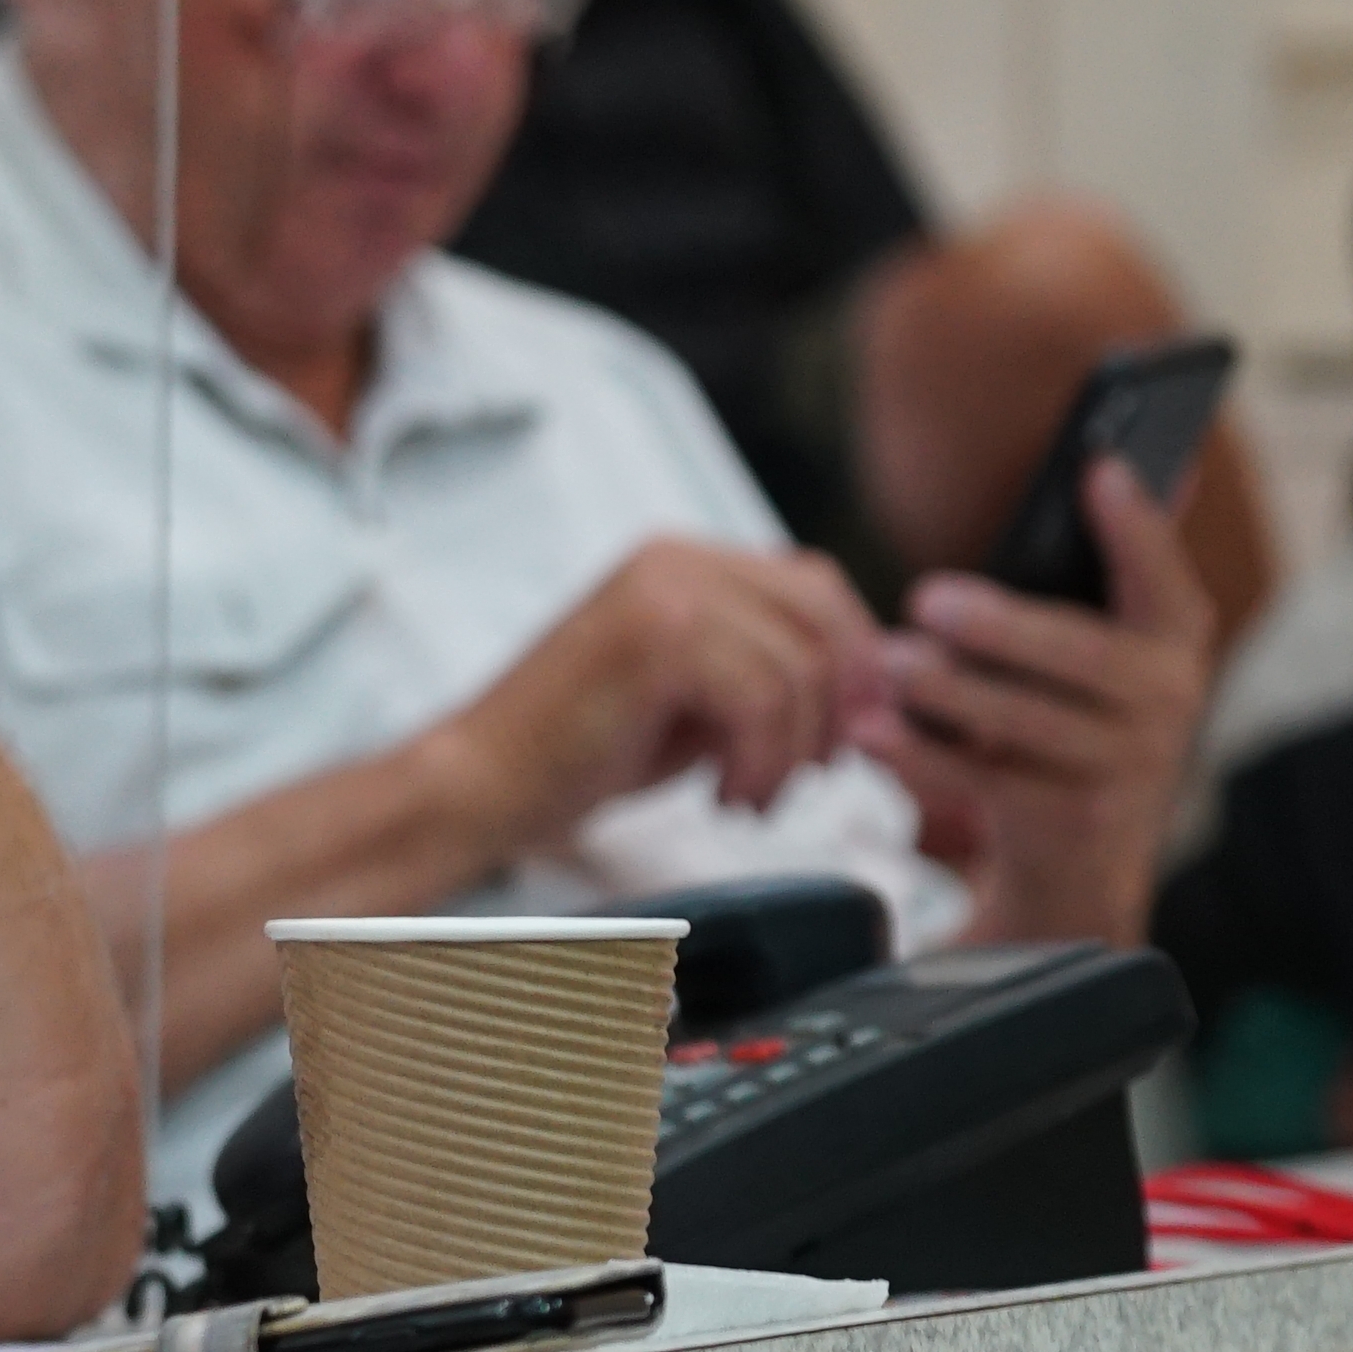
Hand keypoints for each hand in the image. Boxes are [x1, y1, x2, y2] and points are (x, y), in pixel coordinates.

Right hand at [443, 539, 872, 845]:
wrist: (485, 781)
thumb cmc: (580, 750)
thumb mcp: (695, 699)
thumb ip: (765, 674)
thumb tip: (867, 692)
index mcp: (684, 559)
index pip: (815, 586)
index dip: (853, 661)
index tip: (849, 735)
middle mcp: (676, 556)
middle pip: (823, 614)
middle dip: (842, 703)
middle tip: (821, 770)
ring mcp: (665, 588)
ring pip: (800, 666)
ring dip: (794, 750)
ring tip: (751, 794)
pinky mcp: (657, 634)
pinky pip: (763, 699)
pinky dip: (763, 763)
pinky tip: (727, 795)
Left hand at [848, 459, 1216, 945]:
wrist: (1084, 855)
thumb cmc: (1071, 713)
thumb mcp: (1095, 649)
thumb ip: (1098, 571)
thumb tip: (1108, 467)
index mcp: (1174, 643)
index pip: (1165, 578)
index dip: (1137, 528)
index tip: (1098, 469)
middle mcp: (1167, 706)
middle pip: (1085, 659)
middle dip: (1004, 627)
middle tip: (926, 598)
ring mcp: (1124, 772)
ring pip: (1029, 723)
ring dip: (951, 692)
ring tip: (889, 663)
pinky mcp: (1070, 825)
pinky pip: (986, 784)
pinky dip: (922, 756)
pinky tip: (873, 731)